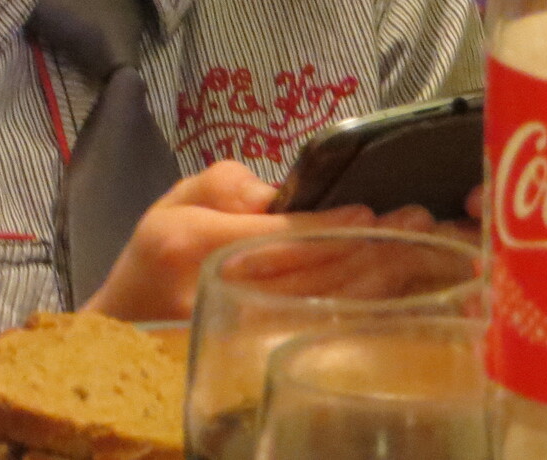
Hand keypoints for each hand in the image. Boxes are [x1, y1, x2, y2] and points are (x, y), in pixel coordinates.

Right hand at [79, 163, 438, 320]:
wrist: (125, 329)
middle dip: (373, 245)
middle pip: (314, 270)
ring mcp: (243, 335)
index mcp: (193, 242)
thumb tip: (290, 196)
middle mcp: (221, 291)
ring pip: (326, 304)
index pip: (279, 234)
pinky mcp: (262, 361)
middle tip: (420, 221)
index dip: (332, 224)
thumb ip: (230, 184)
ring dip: (380, 278)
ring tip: (418, 249)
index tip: (373, 210)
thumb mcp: (175, 201)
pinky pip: (323, 332)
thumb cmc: (156, 259)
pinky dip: (364, 312)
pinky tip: (394, 291)